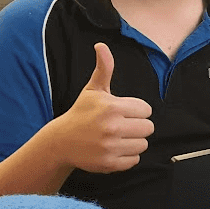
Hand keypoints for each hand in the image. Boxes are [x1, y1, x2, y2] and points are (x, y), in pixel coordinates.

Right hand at [52, 43, 154, 172]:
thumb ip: (104, 68)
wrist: (61, 141)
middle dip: (137, 126)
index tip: (122, 112)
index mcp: (112, 107)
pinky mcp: (109, 163)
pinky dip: (127, 157)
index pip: (146, 110)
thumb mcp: (93, 90)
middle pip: (148, 128)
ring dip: (133, 142)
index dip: (136, 111)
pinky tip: (113, 149)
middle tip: (121, 126)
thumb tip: (101, 45)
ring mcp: (110, 146)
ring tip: (117, 138)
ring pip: (143, 145)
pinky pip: (135, 160)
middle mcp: (112, 127)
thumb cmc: (82, 113)